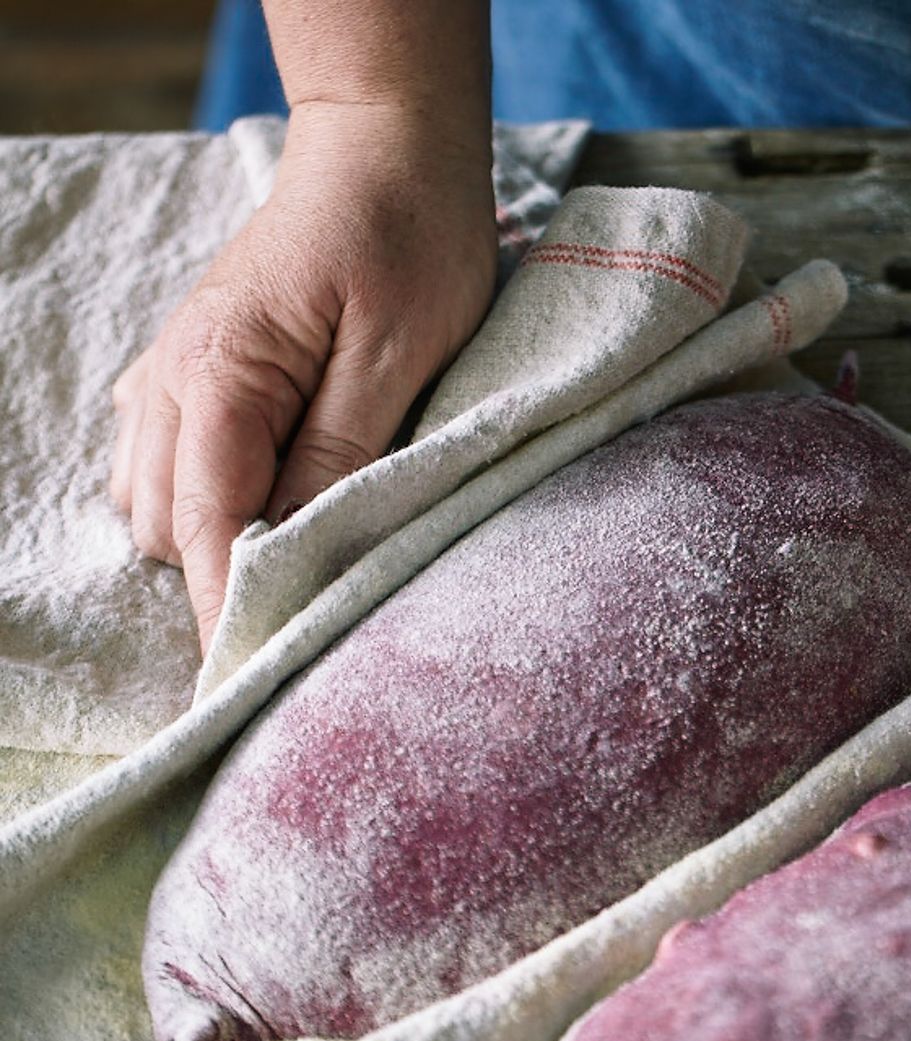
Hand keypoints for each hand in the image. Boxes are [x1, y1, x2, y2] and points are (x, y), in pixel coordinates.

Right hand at [109, 101, 497, 653]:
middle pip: (169, 528)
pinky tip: (259, 505)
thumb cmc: (408, 238)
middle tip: (306, 619)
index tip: (255, 676)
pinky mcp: (191, 368)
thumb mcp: (399, 354)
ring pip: (155, 504)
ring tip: (290, 564)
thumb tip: (296, 546)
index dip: (230, 608)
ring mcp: (171, 370)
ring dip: (211, 544)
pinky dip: (200, 503)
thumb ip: (339, 454)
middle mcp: (174, 376)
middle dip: (224, 581)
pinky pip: (161, 463)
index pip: (208, 526)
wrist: (385, 148)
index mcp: (223, 372)